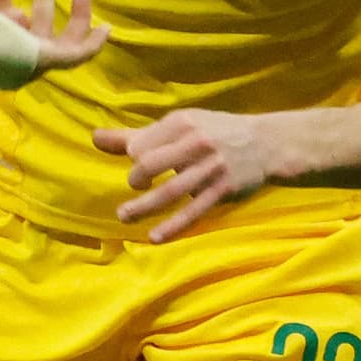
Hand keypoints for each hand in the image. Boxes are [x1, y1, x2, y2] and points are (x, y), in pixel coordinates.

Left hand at [96, 106, 282, 241]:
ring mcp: (210, 168)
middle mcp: (195, 142)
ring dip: (143, 207)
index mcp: (182, 122)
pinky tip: (155, 237)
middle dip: (137, 179)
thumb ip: (136, 135)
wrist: (267, 142)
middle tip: (137, 187)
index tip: (138, 165)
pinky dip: (173, 226)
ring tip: (124, 215)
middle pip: (150, 164)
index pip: (142, 144)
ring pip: (169, 191)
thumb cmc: (215, 132)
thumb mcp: (180, 126)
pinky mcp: (222, 190)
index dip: (133, 158)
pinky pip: (193, 211)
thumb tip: (94, 137)